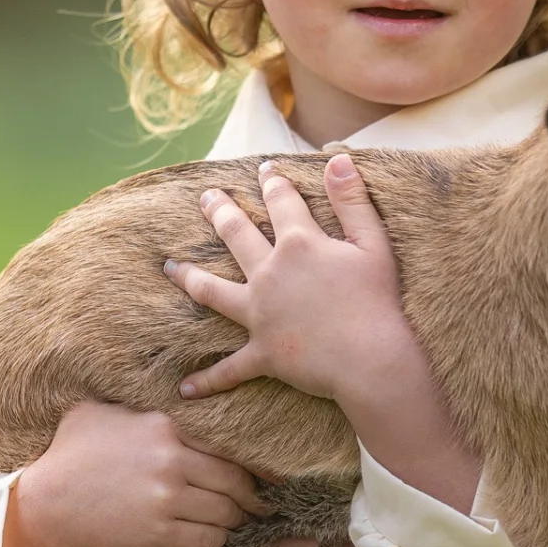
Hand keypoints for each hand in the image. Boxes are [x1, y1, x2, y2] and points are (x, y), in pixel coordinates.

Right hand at [0, 400, 268, 546]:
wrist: (47, 506)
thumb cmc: (70, 456)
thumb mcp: (98, 414)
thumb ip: (137, 407)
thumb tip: (163, 396)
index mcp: (163, 427)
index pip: (226, 445)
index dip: (253, 463)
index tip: (267, 474)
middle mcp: (170, 460)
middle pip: (235, 481)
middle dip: (250, 496)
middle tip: (256, 503)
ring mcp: (167, 500)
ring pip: (226, 512)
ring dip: (234, 519)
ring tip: (235, 520)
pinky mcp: (161, 535)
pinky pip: (209, 539)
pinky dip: (216, 539)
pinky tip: (210, 535)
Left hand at [169, 155, 418, 404]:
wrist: (371, 359)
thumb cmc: (378, 302)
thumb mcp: (373, 244)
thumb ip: (353, 200)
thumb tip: (338, 159)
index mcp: (299, 245)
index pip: (281, 202)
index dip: (272, 182)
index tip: (264, 169)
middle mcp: (270, 274)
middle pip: (236, 235)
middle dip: (219, 212)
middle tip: (205, 198)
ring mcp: (260, 314)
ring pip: (213, 292)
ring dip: (189, 278)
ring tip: (170, 267)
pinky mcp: (262, 353)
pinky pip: (228, 369)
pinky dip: (206, 380)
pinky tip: (184, 388)